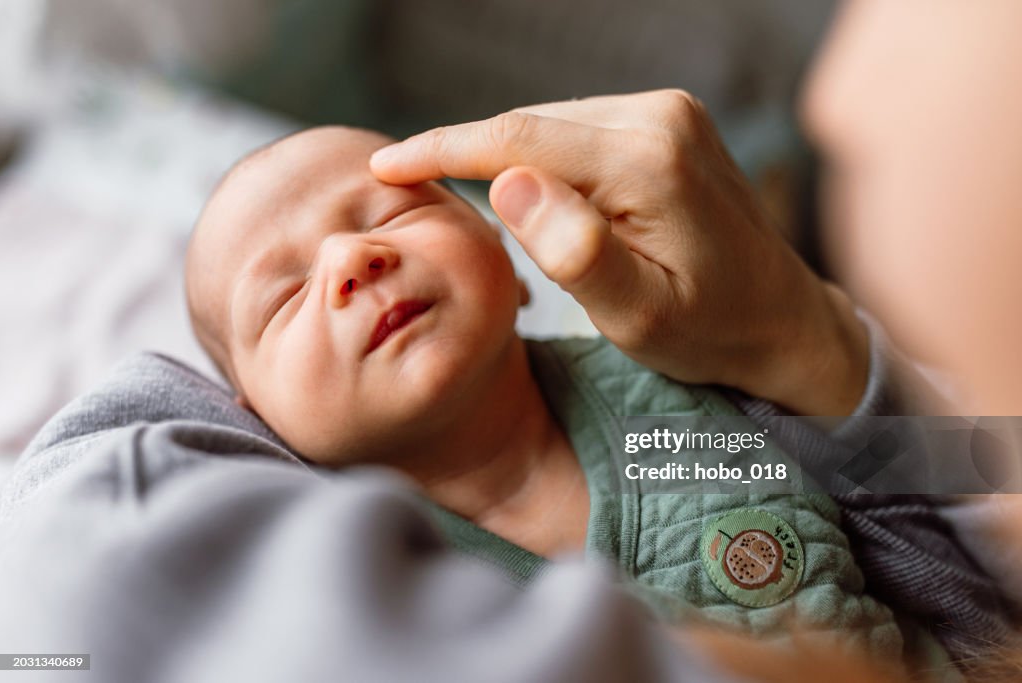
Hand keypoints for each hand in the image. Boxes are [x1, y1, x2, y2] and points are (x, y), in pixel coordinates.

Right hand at [371, 90, 867, 414]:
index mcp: (650, 162)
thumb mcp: (640, 316)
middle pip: (532, 126)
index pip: (519, 139)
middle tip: (408, 187)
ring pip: (552, 125)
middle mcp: (661, 117)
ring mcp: (669, 112)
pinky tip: (527, 192)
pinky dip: (542, 157)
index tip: (386, 166)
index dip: (443, 149)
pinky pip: (580, 130)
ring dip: (506, 159)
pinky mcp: (669, 121)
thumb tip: (507, 184)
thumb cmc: (710, 331)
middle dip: (467, 154)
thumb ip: (577, 253)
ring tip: (464, 199)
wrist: (782, 318)